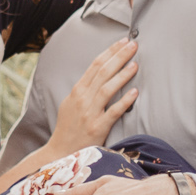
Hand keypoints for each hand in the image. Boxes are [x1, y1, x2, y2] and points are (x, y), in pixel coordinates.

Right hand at [49, 38, 137, 153]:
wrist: (59, 152)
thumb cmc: (68, 127)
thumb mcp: (71, 103)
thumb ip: (85, 89)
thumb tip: (101, 74)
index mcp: (77, 91)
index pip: (95, 65)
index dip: (110, 52)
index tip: (123, 42)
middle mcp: (82, 99)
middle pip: (103, 72)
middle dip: (119, 56)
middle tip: (133, 45)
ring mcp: (89, 114)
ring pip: (107, 89)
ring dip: (122, 75)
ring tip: (135, 64)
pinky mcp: (97, 128)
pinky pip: (113, 112)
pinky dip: (124, 102)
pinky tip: (135, 93)